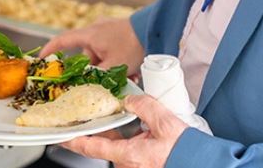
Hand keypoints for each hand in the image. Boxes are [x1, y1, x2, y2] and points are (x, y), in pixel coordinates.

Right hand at [40, 18, 144, 75]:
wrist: (155, 30)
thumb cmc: (133, 44)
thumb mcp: (114, 64)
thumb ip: (99, 75)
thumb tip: (91, 85)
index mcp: (90, 34)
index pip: (63, 40)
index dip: (51, 49)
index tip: (43, 59)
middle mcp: (96, 30)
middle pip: (87, 55)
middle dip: (98, 70)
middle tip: (107, 82)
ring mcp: (108, 30)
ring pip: (103, 54)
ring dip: (112, 68)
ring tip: (128, 78)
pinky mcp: (120, 32)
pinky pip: (113, 50)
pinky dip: (119, 61)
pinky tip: (132, 72)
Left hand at [62, 95, 188, 167]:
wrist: (203, 164)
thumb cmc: (186, 152)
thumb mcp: (165, 122)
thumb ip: (144, 106)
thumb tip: (130, 101)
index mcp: (128, 155)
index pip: (91, 147)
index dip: (73, 139)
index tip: (60, 134)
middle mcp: (127, 164)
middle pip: (106, 143)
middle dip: (101, 128)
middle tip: (95, 115)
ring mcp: (134, 167)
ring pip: (118, 146)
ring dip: (118, 133)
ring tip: (122, 117)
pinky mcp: (141, 166)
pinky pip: (129, 150)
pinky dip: (129, 139)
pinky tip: (139, 130)